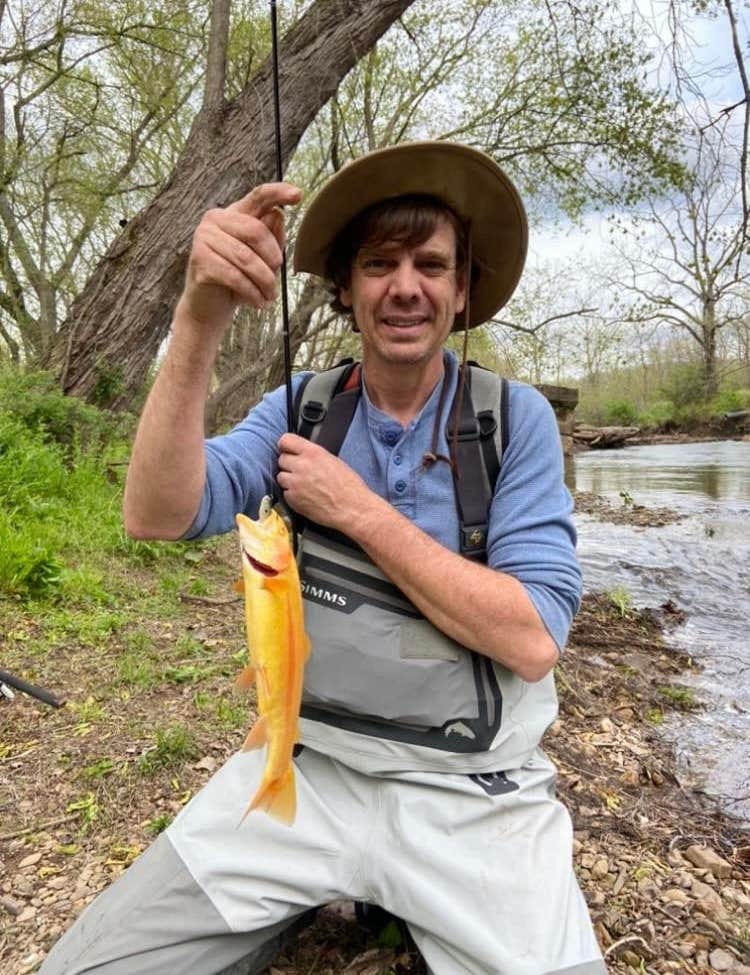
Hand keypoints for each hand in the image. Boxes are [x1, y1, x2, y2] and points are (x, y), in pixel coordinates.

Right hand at [179, 182, 302, 335]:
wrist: (209, 306)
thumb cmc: (237, 278)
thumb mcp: (262, 258)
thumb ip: (272, 237)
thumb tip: (277, 215)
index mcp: (234, 213)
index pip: (258, 197)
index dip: (278, 193)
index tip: (299, 195)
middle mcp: (215, 219)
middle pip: (256, 231)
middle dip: (272, 260)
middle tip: (275, 280)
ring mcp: (203, 238)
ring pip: (246, 258)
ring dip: (264, 282)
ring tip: (270, 296)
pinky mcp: (199, 260)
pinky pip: (234, 275)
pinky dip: (251, 292)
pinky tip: (258, 302)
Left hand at [276, 434, 372, 530]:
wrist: (352, 509)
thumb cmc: (349, 487)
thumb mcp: (334, 461)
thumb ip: (314, 456)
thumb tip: (302, 455)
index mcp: (313, 453)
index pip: (286, 440)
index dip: (285, 445)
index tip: (286, 449)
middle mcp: (301, 466)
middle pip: (282, 459)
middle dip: (289, 464)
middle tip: (300, 471)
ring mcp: (295, 483)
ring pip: (281, 477)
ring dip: (289, 480)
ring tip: (304, 485)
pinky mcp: (293, 499)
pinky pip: (285, 493)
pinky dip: (292, 494)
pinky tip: (305, 496)